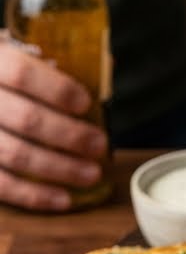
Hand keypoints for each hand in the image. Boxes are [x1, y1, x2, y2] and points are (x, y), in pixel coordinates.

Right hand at [0, 36, 106, 209]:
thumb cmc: (9, 78)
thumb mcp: (23, 54)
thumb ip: (55, 61)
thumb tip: (107, 65)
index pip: (22, 73)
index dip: (57, 90)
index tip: (86, 104)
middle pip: (26, 118)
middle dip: (69, 135)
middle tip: (99, 145)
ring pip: (15, 155)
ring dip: (59, 168)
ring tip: (92, 174)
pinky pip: (1, 184)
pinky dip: (33, 195)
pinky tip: (63, 199)